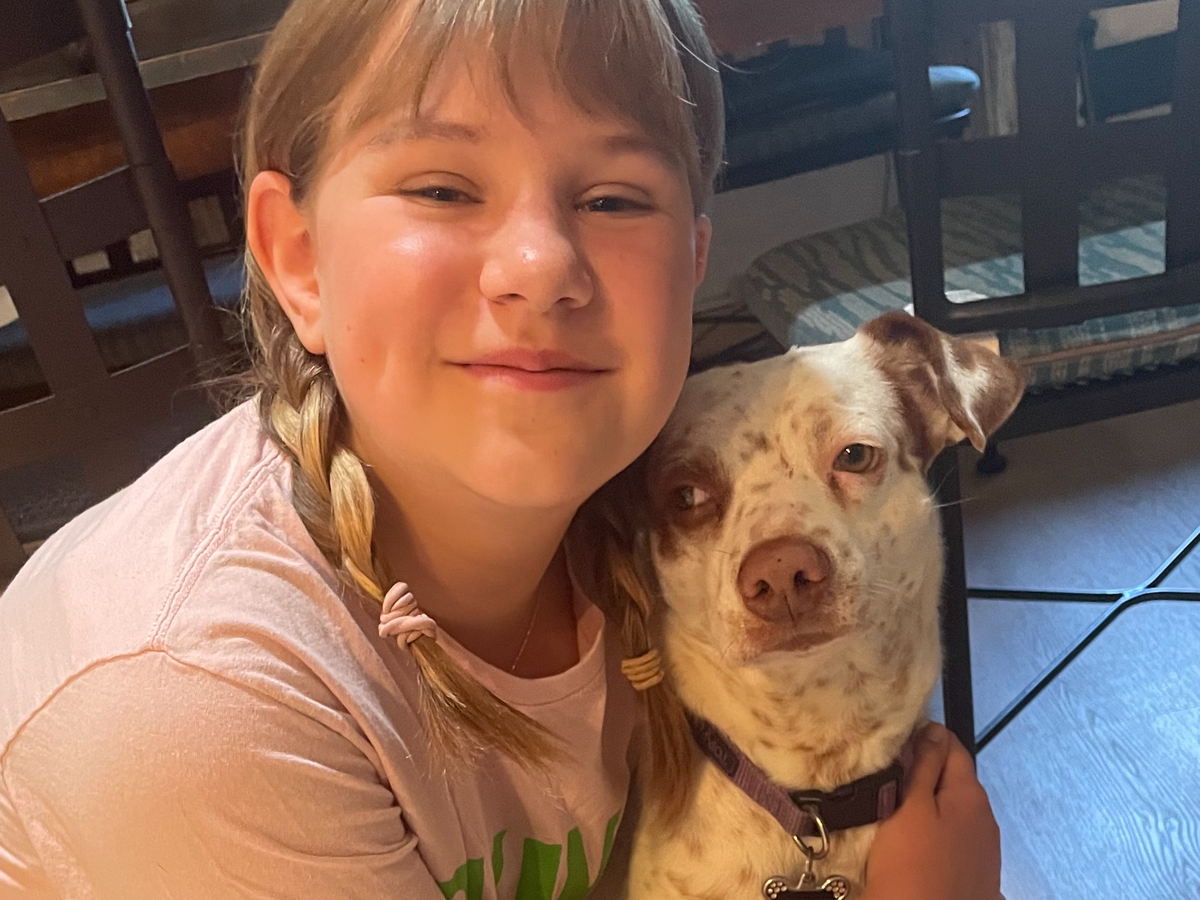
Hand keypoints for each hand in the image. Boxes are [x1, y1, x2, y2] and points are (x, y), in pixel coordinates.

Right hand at [860, 723, 1001, 899]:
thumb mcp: (911, 809)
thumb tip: (932, 730)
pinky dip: (932, 831)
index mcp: (971, 796)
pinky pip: (951, 837)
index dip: (922, 738)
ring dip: (926, 804)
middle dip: (922, 772)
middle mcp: (985, 819)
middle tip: (884, 778)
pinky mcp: (973, 874)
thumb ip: (924, 767)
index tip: (891, 746)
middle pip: (952, 778)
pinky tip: (909, 841)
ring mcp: (982, 849)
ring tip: (891, 810)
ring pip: (950, 810)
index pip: (952, 746)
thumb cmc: (913, 868)